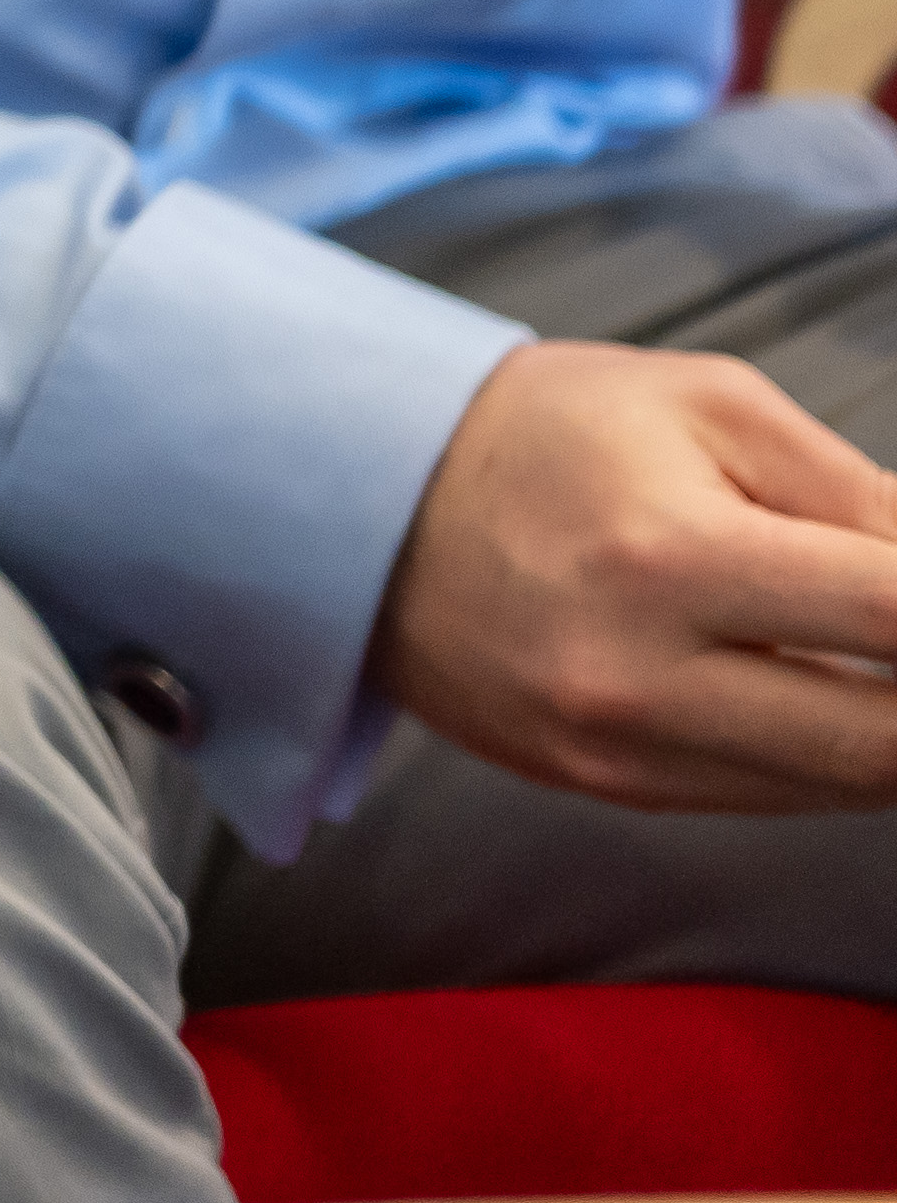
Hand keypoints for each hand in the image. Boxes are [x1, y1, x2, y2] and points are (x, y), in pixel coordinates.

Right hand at [369, 339, 896, 810]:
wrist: (359, 502)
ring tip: (863, 649)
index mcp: (668, 555)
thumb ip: (860, 492)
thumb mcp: (708, 406)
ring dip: (891, 726)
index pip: (896, 618)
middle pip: (888, 743)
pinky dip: (828, 749)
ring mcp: (621, 752)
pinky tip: (813, 682)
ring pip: (845, 785)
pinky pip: (777, 796)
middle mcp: (640, 678)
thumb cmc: (547, 431)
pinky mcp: (609, 790)